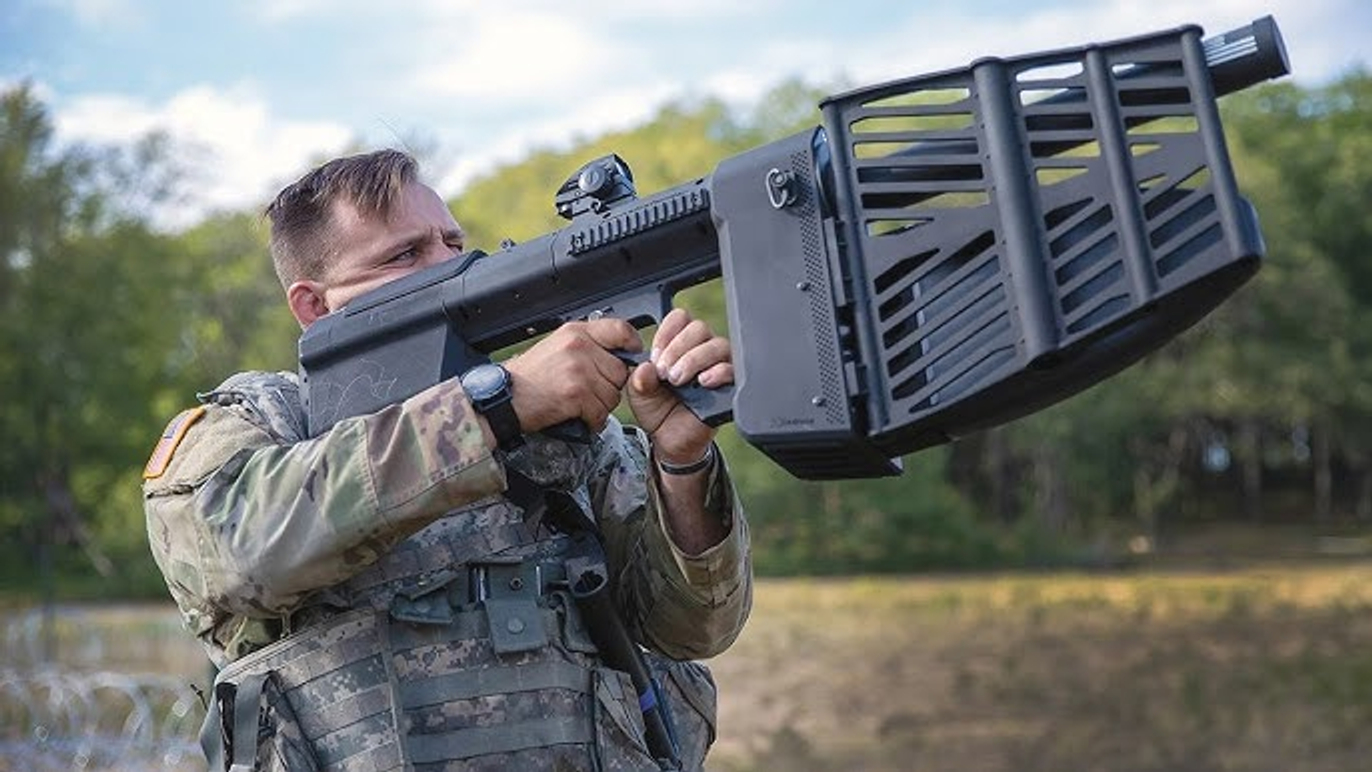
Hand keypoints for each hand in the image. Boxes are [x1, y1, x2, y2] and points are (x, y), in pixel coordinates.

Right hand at [503, 318, 640, 433]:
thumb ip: (587, 346)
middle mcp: (580, 346)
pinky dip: (592, 420)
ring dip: (600, 406)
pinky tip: (577, 416)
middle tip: (590, 392)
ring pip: (613, 394)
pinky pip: (601, 412)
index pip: (621, 330)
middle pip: (620, 370)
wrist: (503, 397)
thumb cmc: (528, 377)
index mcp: (576, 332)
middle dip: (609, 386)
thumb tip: (617, 354)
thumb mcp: (557, 346)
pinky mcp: (577, 394)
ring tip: (580, 405)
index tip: (631, 356)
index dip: (632, 345)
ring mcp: (579, 370)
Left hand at [627, 308, 733, 463]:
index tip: (655, 356)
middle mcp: (701, 350)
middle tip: (664, 372)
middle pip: (699, 328)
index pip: (680, 318)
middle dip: (678, 348)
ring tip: (677, 380)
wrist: (670, 440)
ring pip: (717, 345)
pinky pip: (733, 369)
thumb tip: (646, 367)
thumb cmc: (658, 409)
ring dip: (694, 359)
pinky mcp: (730, 385)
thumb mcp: (639, 392)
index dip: (667, 333)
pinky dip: (718, 372)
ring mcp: (718, 366)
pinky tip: (702, 382)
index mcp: (679, 344)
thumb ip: (639, 377)